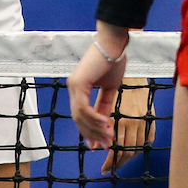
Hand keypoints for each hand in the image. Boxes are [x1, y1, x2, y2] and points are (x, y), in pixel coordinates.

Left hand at [66, 27, 129, 151]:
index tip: (98, 144)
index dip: (90, 131)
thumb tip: (104, 123)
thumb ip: (104, 105)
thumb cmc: (113, 60)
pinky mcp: (78, 83)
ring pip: (81, 115)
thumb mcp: (110, 88)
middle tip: (104, 145)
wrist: (113, 43)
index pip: (81, 115)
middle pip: (79, 119)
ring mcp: (74, 85)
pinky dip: (94, 117)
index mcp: (79, 88)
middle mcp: (73, 88)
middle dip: (92, 134)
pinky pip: (84, 106)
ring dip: (95, 128)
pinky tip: (106, 124)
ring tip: (109, 136)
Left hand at [101, 80, 154, 173]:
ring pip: (136, 149)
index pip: (115, 149)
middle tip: (111, 167)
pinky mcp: (151, 121)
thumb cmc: (118, 92)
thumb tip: (94, 146)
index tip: (104, 168)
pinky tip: (132, 149)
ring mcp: (143, 123)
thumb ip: (100, 125)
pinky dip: (139, 148)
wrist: (135, 78)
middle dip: (117, 163)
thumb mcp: (107, 108)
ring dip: (128, 158)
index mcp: (119, 120)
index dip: (109, 162)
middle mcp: (132, 123)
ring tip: (120, 160)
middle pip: (126, 152)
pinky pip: (146, 142)